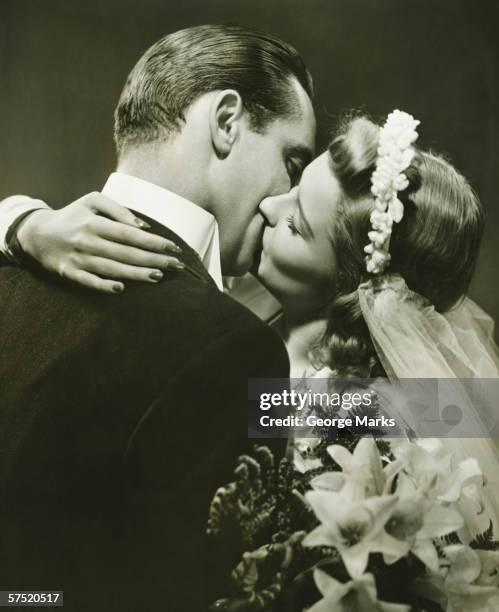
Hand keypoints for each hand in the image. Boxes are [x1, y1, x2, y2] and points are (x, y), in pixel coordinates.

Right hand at [17, 192, 184, 293]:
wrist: (36, 233)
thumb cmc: (72, 216)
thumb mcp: (92, 202)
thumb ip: (118, 210)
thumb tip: (143, 227)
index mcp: (95, 222)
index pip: (130, 234)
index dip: (154, 242)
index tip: (174, 248)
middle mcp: (87, 240)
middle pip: (126, 253)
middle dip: (153, 259)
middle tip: (176, 266)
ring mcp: (78, 258)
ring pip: (112, 268)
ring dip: (136, 273)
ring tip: (158, 276)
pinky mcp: (69, 273)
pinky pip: (88, 282)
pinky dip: (103, 285)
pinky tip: (121, 289)